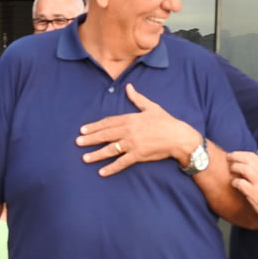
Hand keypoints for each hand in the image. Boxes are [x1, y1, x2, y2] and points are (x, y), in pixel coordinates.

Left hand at [77, 83, 198, 175]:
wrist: (179, 137)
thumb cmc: (166, 121)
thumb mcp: (151, 107)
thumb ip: (137, 98)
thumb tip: (128, 86)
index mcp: (130, 119)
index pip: (108, 123)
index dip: (94, 126)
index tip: (82, 130)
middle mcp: (128, 131)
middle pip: (105, 135)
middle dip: (90, 139)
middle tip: (77, 142)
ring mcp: (132, 144)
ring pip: (110, 149)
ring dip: (96, 154)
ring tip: (84, 158)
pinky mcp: (138, 155)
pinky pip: (122, 162)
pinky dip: (111, 167)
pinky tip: (101, 172)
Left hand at [228, 151, 257, 235]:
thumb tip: (244, 164)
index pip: (252, 156)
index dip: (239, 154)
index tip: (233, 155)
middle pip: (247, 159)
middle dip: (234, 157)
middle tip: (227, 158)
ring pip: (244, 168)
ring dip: (234, 168)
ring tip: (231, 171)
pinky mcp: (254, 193)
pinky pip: (240, 183)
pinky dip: (234, 182)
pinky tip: (234, 184)